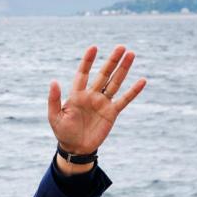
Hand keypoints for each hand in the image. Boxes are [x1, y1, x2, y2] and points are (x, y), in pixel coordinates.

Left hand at [47, 45, 145, 162]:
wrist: (76, 148)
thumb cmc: (63, 132)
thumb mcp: (55, 117)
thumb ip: (54, 99)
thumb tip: (53, 81)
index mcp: (77, 94)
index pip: (83, 74)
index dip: (88, 61)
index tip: (94, 48)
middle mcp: (92, 95)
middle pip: (104, 74)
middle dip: (112, 61)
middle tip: (121, 47)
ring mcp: (103, 103)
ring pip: (115, 83)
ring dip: (123, 69)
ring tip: (131, 54)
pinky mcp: (112, 113)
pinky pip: (124, 100)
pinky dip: (133, 91)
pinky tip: (142, 81)